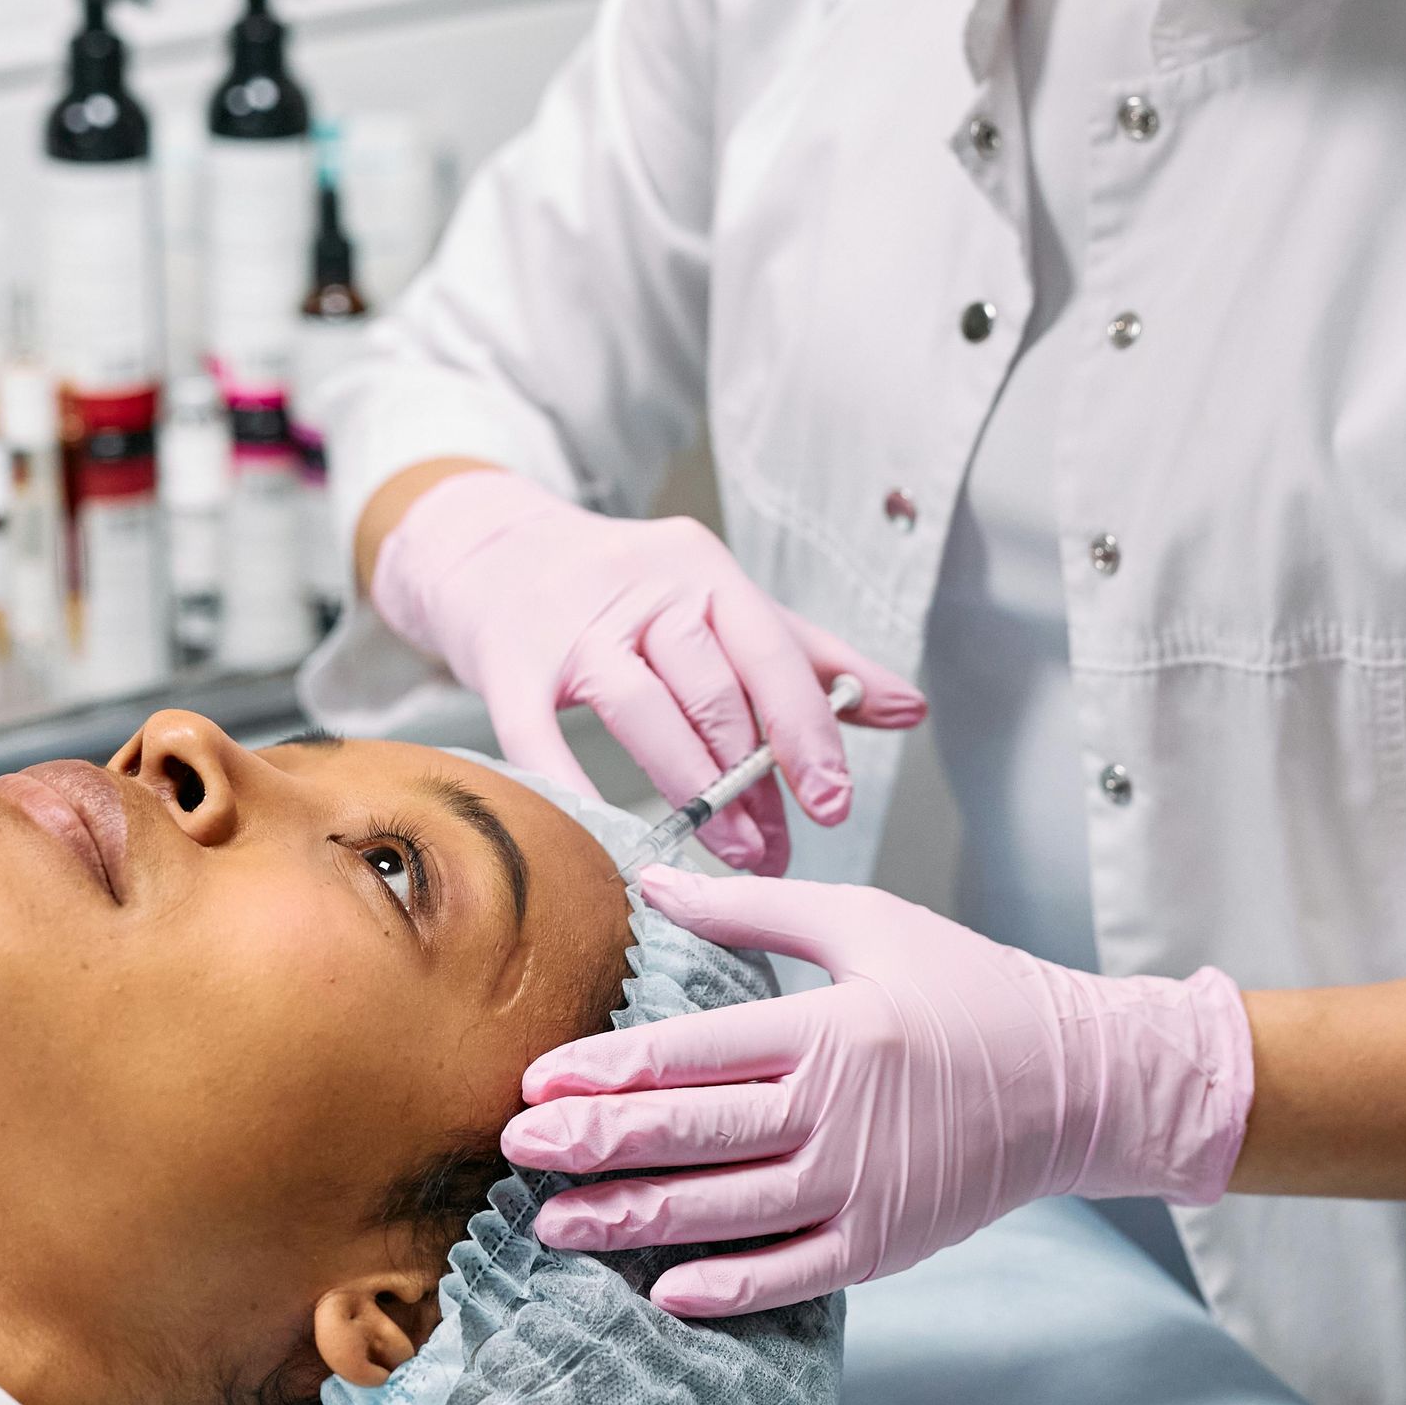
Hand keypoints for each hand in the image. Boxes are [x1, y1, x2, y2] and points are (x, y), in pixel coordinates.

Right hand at [371, 470, 922, 867]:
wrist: (497, 552)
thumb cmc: (625, 590)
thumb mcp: (720, 604)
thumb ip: (809, 659)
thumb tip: (908, 707)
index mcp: (701, 570)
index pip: (769, 652)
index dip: (805, 731)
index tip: (832, 801)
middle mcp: (640, 587)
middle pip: (710, 689)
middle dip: (751, 781)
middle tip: (777, 850)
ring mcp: (571, 625)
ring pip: (642, 711)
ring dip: (693, 791)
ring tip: (731, 852)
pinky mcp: (509, 664)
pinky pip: (543, 736)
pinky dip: (579, 787)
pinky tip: (615, 835)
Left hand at [500, 868, 1253, 1313]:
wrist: (1079, 1081)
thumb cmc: (968, 988)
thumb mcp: (865, 922)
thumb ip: (752, 907)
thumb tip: (654, 882)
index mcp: (826, 1029)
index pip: (691, 1052)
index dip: (604, 1070)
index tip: (535, 1083)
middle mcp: (834, 1114)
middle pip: (690, 1134)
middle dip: (593, 1145)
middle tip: (514, 1152)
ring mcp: (859, 1189)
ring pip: (723, 1212)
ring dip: (633, 1220)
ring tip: (557, 1223)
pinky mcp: (883, 1243)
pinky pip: (791, 1275)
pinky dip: (727, 1288)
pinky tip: (665, 1291)